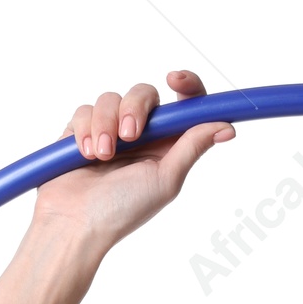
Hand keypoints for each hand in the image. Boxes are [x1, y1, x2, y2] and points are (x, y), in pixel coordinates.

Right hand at [32, 69, 234, 251]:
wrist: (75, 223)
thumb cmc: (123, 209)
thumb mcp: (166, 179)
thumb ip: (192, 147)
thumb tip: (227, 126)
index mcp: (166, 145)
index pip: (184, 104)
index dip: (187, 85)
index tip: (176, 80)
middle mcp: (141, 135)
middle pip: (145, 94)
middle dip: (136, 108)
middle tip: (129, 135)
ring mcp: (110, 131)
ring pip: (111, 98)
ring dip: (105, 125)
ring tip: (101, 156)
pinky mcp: (82, 131)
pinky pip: (85, 110)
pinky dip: (86, 130)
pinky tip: (85, 155)